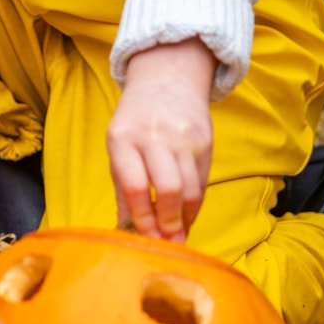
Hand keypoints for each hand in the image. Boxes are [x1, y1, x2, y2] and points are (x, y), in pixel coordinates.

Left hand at [107, 38, 215, 241]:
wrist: (167, 80)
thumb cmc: (135, 121)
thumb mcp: (118, 147)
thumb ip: (122, 190)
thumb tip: (125, 233)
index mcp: (123, 137)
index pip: (135, 185)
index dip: (143, 218)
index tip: (146, 240)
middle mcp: (154, 136)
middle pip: (169, 188)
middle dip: (169, 222)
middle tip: (167, 243)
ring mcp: (183, 138)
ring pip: (190, 189)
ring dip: (185, 219)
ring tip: (178, 236)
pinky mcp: (205, 141)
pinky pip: (202, 182)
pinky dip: (194, 205)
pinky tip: (186, 217)